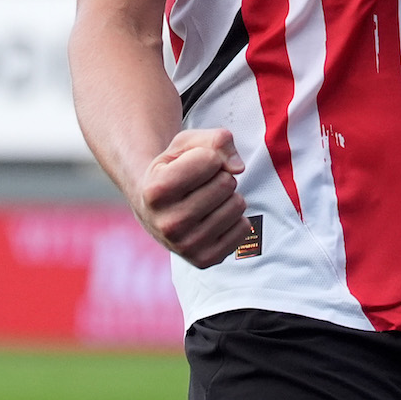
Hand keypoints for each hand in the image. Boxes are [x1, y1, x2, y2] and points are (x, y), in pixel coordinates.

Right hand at [133, 128, 251, 267]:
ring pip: (238, 205)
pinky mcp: (205, 260)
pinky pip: (244, 228)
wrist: (156, 209)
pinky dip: (235, 219)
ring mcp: (186, 246)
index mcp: (156, 191)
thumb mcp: (187, 144)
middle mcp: (168, 224)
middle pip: (226, 183)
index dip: (208, 156)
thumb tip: (238, 168)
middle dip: (220, 177)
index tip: (192, 166)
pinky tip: (213, 219)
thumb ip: (217, 140)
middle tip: (201, 186)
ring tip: (207, 201)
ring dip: (228, 197)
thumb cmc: (174, 170)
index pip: (210, 160)